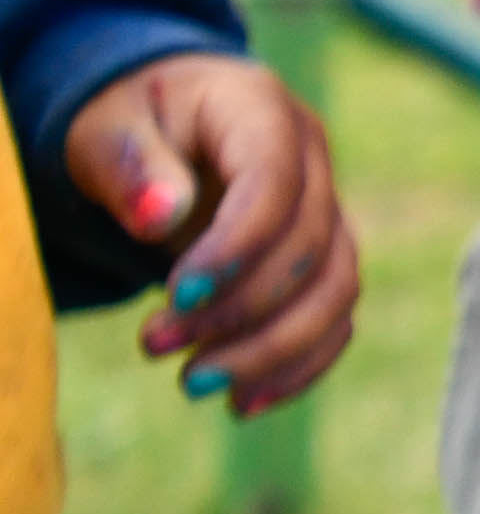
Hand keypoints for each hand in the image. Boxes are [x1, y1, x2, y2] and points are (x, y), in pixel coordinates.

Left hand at [59, 52, 359, 416]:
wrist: (162, 125)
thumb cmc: (130, 122)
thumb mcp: (108, 129)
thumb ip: (132, 165)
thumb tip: (162, 218)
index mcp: (264, 111)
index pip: (276, 186)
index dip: (236, 248)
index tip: (173, 298)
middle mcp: (313, 159)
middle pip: (310, 247)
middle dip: (237, 311)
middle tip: (154, 347)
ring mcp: (327, 208)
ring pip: (336, 290)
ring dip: (271, 349)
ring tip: (193, 383)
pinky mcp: (322, 256)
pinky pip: (336, 317)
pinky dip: (299, 366)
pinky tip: (242, 401)